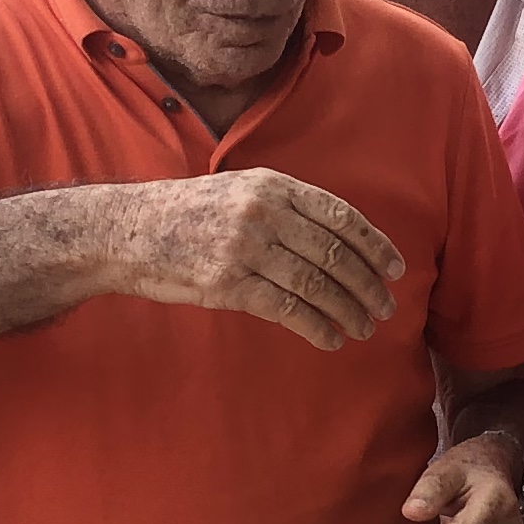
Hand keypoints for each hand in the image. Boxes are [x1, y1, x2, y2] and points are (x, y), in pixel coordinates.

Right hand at [118, 171, 402, 350]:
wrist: (128, 230)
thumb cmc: (187, 213)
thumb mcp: (239, 191)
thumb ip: (285, 206)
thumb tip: (337, 239)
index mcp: (273, 186)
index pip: (341, 216)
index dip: (374, 245)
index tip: (395, 269)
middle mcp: (264, 212)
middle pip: (334, 253)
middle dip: (367, 285)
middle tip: (384, 307)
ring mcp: (246, 248)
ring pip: (316, 283)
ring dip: (347, 310)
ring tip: (363, 327)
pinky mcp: (228, 283)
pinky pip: (287, 308)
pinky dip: (316, 326)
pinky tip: (330, 338)